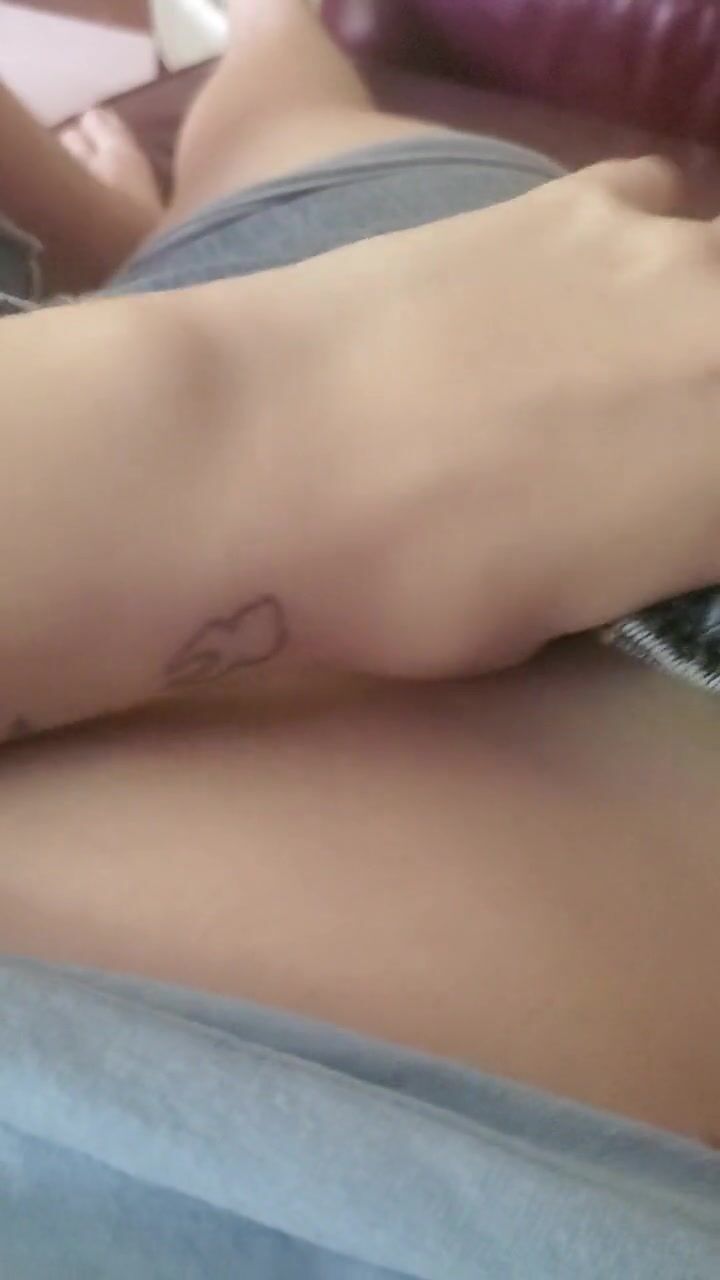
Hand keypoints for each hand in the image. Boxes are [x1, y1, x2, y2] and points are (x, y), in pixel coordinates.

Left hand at [241, 158, 719, 675]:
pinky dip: (625, 249)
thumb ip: (629, 551)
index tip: (653, 535)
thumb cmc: (401, 581)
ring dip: (675, 331)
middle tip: (625, 463)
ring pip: (710, 286)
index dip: (690, 519)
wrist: (257, 450)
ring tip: (593, 377)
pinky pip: (649, 209)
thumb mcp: (546, 619)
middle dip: (696, 424)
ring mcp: (665, 256)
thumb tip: (638, 516)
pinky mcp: (578, 198)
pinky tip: (553, 288)